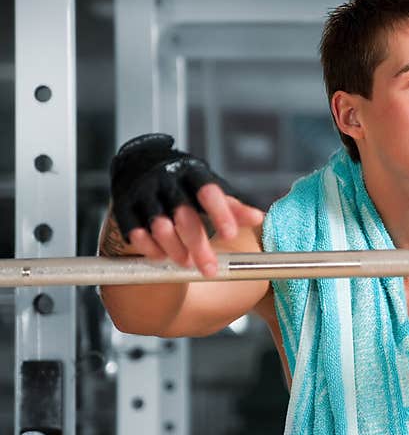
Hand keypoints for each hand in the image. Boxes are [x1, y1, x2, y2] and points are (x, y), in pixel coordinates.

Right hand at [109, 133, 263, 277]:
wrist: (142, 165)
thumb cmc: (184, 183)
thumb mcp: (209, 189)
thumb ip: (232, 207)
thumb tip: (258, 218)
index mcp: (193, 173)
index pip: (209, 192)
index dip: (220, 214)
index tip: (231, 235)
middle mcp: (167, 180)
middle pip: (184, 215)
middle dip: (198, 246)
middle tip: (210, 269)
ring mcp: (143, 191)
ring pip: (159, 225)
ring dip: (174, 249)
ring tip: (186, 262)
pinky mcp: (124, 205)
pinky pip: (134, 231)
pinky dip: (149, 248)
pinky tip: (160, 257)